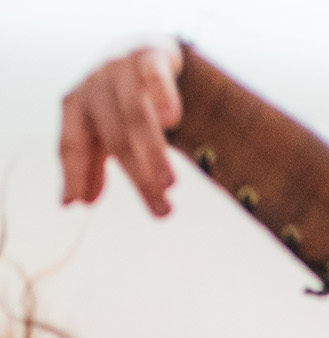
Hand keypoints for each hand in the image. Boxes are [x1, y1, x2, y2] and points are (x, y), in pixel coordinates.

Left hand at [60, 43, 184, 217]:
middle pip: (114, 138)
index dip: (76, 173)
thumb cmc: (115, 101)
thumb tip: (75, 204)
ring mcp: (121, 71)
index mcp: (76, 105)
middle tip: (161, 211)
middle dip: (138, 177)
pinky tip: (172, 120)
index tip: (81, 206)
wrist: (139, 49)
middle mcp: (95, 86)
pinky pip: (155, 78)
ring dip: (154, 153)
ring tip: (171, 185)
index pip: (71, 144)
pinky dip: (162, 97)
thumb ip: (89, 164)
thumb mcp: (99, 131)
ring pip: (135, 115)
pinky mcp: (149, 57)